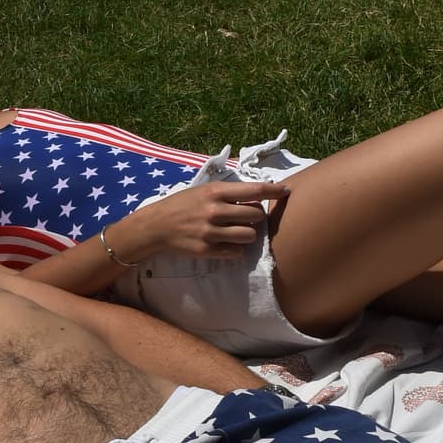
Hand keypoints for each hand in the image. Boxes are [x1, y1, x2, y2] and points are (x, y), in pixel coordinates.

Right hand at [112, 179, 290, 264]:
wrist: (155, 226)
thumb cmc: (182, 205)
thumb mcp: (203, 191)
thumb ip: (228, 193)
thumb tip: (258, 195)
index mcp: (215, 192)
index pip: (254, 189)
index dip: (274, 190)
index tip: (287, 191)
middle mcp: (215, 211)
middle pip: (257, 215)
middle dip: (258, 217)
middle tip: (248, 217)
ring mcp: (211, 232)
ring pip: (249, 235)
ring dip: (249, 234)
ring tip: (238, 231)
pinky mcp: (207, 250)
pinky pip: (236, 252)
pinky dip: (236, 249)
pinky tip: (226, 244)